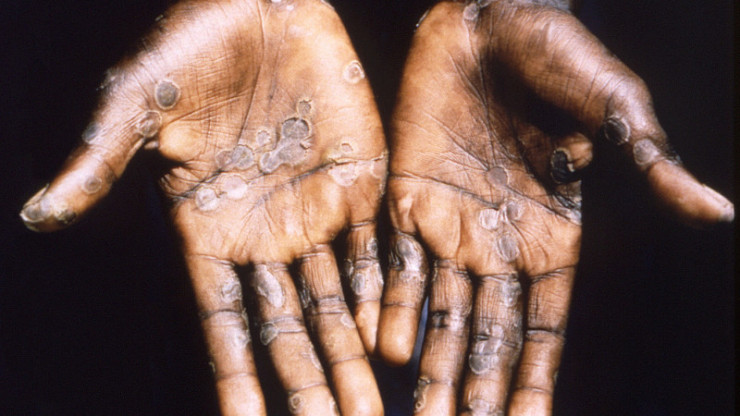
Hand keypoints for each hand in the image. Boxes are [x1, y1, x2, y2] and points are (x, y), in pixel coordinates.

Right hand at [19, 0, 385, 414]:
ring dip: (353, 355)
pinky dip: (384, 294)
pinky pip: (376, 250)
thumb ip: (100, 163)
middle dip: (309, 384)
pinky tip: (392, 340)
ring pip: (339, 300)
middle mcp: (265, 233)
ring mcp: (316, 212)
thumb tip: (38, 215)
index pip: (225, 320)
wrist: (261, 4)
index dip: (236, 376)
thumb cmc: (191, 46)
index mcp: (210, 229)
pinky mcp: (359, 182)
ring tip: (370, 409)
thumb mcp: (138, 104)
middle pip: (289, 326)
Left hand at [377, 1, 732, 414]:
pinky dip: (388, 305)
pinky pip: (394, 263)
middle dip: (476, 388)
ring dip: (429, 364)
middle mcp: (499, 244)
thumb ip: (651, 165)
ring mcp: (450, 225)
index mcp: (552, 237)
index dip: (535, 377)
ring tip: (421, 415)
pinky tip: (384, 349)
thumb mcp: (613, 110)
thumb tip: (719, 212)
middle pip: (486, 333)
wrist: (488, 19)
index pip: (543, 326)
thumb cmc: (559, 57)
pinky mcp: (407, 198)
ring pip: (437, 311)